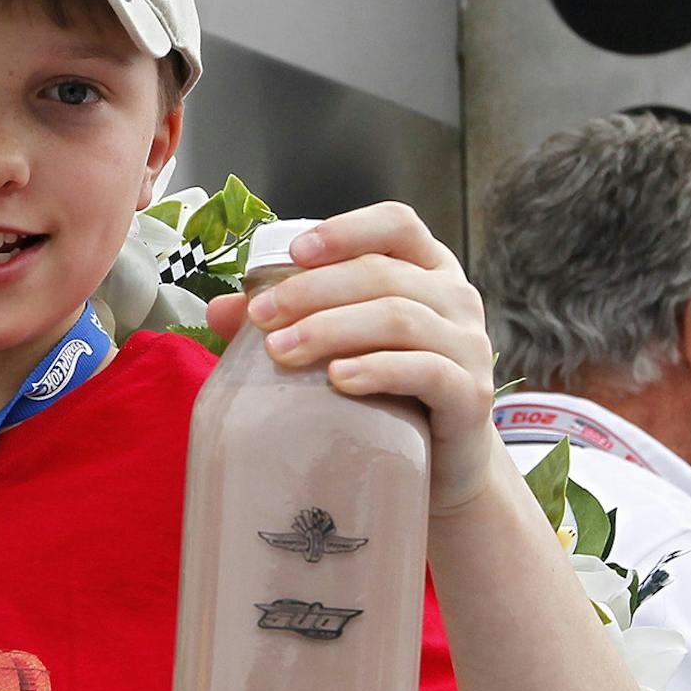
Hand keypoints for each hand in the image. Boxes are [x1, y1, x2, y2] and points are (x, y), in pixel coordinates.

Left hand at [207, 203, 499, 513]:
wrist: (443, 465)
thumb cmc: (389, 392)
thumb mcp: (344, 345)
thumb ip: (290, 320)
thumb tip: (221, 310)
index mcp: (427, 269)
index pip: (396, 224)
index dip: (346, 231)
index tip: (295, 253)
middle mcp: (455, 298)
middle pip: (383, 274)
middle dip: (313, 290)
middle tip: (261, 316)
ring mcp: (468, 345)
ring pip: (399, 318)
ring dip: (332, 329)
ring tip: (282, 351)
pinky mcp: (470, 394)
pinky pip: (425, 371)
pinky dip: (378, 370)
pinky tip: (338, 379)